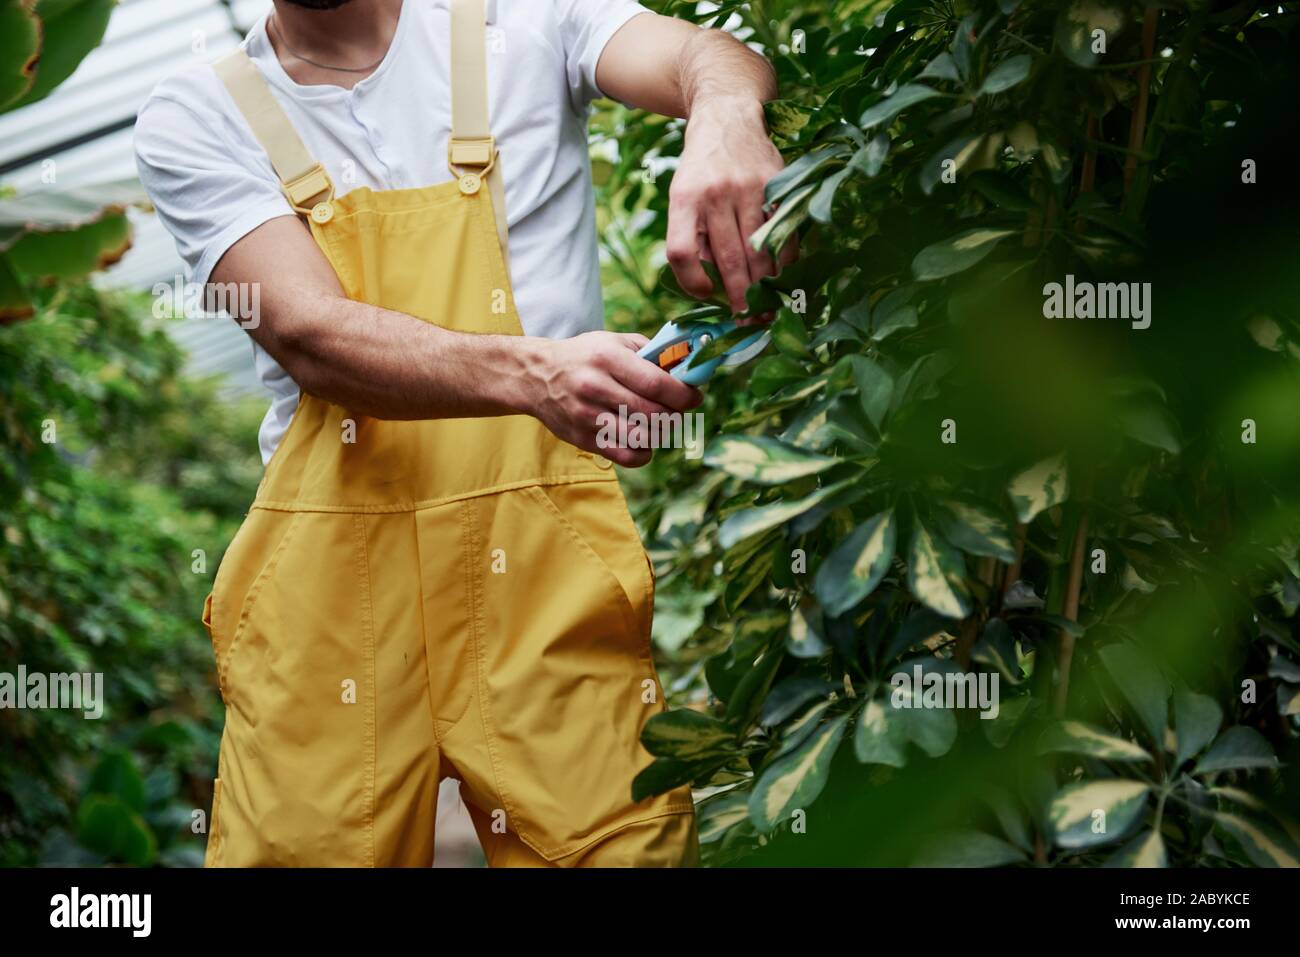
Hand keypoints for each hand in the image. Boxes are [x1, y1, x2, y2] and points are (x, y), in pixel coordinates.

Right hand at [522, 332, 702, 467]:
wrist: (537, 376)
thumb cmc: (585, 357)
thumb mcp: (614, 341)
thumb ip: (650, 353)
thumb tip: (687, 367)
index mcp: (607, 358)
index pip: (657, 383)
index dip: (684, 395)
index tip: (695, 397)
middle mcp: (595, 387)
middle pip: (653, 413)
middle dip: (676, 415)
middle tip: (679, 411)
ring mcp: (587, 415)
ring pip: (641, 437)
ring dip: (661, 434)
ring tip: (662, 424)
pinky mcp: (582, 437)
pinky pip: (625, 455)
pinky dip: (644, 453)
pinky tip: (646, 442)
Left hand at [667, 95, 796, 318]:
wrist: (728, 116)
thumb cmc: (702, 168)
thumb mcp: (682, 195)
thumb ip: (694, 236)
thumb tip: (712, 286)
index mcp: (684, 198)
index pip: (682, 252)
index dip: (693, 282)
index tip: (707, 296)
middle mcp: (715, 192)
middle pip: (727, 258)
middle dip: (740, 298)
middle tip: (748, 323)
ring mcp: (748, 187)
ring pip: (759, 250)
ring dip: (766, 286)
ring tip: (768, 308)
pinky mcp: (776, 184)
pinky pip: (784, 232)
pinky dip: (785, 260)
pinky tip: (783, 276)